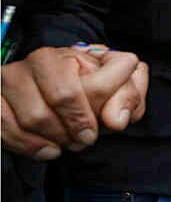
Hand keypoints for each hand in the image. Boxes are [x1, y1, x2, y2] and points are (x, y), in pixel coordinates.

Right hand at [1, 45, 147, 159]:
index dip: (106, 107)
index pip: (97, 82)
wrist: (51, 89)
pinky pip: (6, 127)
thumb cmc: (88, 87)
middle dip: (78, 124)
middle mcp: (42, 59)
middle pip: (63, 98)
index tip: (109, 124)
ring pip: (34, 116)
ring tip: (66, 142)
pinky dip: (29, 145)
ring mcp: (13, 77)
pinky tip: (47, 148)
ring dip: (55, 137)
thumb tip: (118, 120)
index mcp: (78, 53)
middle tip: (85, 138)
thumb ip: (128, 97)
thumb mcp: (116, 87)